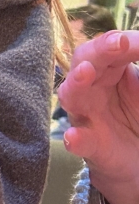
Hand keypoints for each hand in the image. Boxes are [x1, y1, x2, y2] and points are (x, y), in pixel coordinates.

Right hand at [59, 30, 138, 203]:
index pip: (111, 47)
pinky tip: (74, 137)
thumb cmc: (137, 117)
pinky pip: (79, 141)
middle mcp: (92, 88)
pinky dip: (76, 139)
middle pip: (86, 60)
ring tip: (85, 73)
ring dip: (76, 82)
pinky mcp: (90, 146)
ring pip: (72, 94)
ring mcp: (86, 115)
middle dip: (100, 49)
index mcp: (110, 70)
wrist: (136, 162)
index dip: (125, 41)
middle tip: (118, 43)